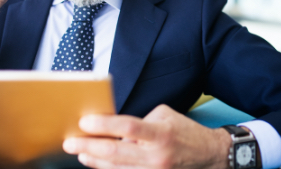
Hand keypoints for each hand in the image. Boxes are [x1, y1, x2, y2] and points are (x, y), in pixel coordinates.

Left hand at [63, 104, 231, 168]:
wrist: (210, 156)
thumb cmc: (185, 132)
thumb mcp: (166, 116)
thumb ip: (141, 121)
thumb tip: (116, 130)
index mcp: (161, 134)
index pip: (128, 128)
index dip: (104, 125)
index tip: (85, 122)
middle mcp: (157, 156)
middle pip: (116, 154)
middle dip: (89, 147)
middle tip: (70, 143)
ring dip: (95, 162)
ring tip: (82, 153)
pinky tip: (98, 165)